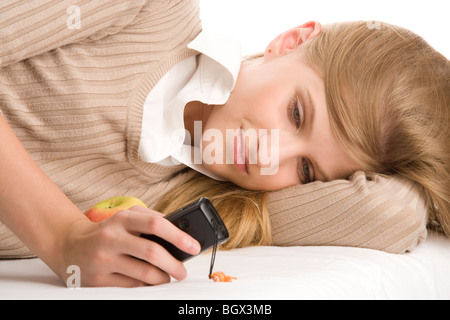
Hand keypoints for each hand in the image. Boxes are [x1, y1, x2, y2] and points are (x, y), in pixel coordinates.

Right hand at [59, 206, 200, 286]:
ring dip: (163, 278)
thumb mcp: (124, 218)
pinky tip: (150, 282)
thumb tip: (179, 231)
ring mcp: (104, 260)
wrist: (69, 245)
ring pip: (144, 274)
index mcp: (121, 219)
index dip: (178, 236)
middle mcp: (111, 238)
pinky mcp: (99, 280)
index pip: (155, 224)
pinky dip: (146, 286)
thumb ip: (149, 218)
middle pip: (152, 252)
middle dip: (174, 264)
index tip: (193, 246)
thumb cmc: (106, 231)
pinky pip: (132, 286)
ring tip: (168, 277)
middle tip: (182, 271)